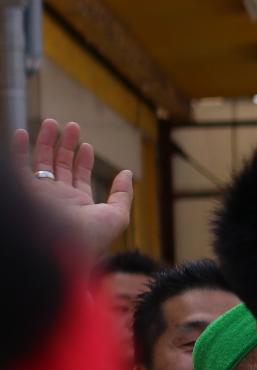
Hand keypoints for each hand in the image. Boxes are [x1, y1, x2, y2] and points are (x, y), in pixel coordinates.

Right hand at [12, 120, 132, 253]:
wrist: (58, 247)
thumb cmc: (89, 236)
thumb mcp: (116, 216)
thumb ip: (123, 195)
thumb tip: (127, 173)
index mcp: (78, 205)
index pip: (79, 178)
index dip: (83, 161)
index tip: (86, 145)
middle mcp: (57, 198)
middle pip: (60, 166)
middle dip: (65, 145)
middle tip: (72, 126)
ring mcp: (39, 194)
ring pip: (40, 162)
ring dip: (45, 142)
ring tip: (52, 122)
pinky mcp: (23, 191)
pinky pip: (17, 167)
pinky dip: (18, 149)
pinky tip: (22, 133)